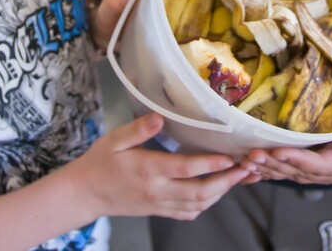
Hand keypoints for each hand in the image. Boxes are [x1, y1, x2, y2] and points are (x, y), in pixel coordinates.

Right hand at [73, 113, 247, 219]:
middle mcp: (158, 191)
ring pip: (197, 205)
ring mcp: (160, 205)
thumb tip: (160, 118)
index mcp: (149, 170)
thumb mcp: (114, 139)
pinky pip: (187, 213)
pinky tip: (213, 194)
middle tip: (245, 170)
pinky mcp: (158, 212)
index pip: (186, 169)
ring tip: (237, 179)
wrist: (86, 194)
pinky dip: (205, 205)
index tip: (230, 158)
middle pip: (199, 192)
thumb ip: (138, 129)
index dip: (211, 164)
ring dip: (220, 194)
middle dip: (226, 182)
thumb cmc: (100, 161)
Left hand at [240, 99, 331, 185]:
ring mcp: (315, 166)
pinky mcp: (304, 160)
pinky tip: (247, 165)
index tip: (279, 152)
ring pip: (287, 171)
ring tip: (246, 160)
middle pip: (298, 171)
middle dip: (275, 164)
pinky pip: (283, 167)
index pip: (321, 166)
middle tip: (253, 155)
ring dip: (266, 167)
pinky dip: (266, 166)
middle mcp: (329, 170)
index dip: (299, 161)